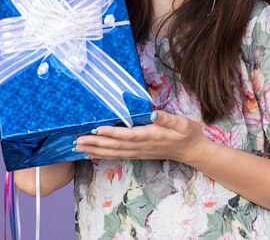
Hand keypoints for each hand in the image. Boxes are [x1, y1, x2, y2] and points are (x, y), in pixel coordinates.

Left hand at [74, 111, 210, 162]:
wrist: (192, 151)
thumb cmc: (187, 133)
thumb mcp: (182, 122)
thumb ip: (167, 118)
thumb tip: (153, 113)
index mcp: (152, 136)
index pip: (128, 135)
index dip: (112, 133)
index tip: (97, 129)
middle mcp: (142, 146)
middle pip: (116, 146)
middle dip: (96, 143)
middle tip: (77, 141)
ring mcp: (139, 152)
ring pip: (114, 153)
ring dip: (96, 150)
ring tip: (79, 148)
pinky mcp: (138, 154)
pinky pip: (118, 156)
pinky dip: (104, 155)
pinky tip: (93, 153)